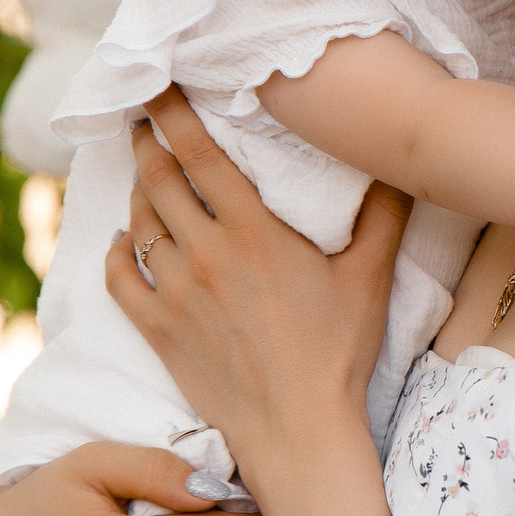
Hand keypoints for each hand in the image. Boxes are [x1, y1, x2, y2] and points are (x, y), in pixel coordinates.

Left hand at [107, 86, 408, 515]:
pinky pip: (119, 280)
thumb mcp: (371, 276)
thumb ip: (383, 214)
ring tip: (142, 174)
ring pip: (138, 224)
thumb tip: (399, 163)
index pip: (198, 154)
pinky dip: (115, 253)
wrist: (297, 429)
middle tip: (144, 119)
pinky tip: (121, 242)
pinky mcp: (157, 331)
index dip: (173, 114)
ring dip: (136, 193)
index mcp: (252, 232)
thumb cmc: (339, 352)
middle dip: (147, 142)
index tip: (157, 86)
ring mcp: (174, 294)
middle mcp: (204, 255)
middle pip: (158, 181)